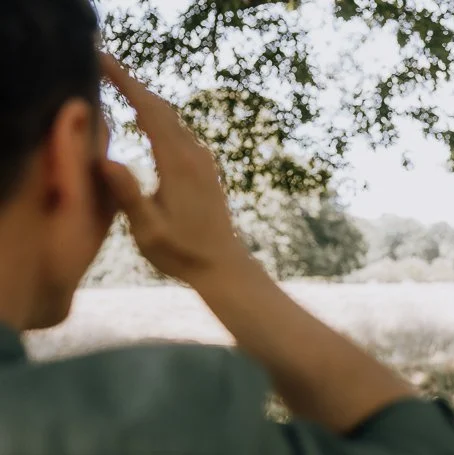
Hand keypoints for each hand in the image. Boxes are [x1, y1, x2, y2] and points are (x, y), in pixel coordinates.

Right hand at [97, 55, 253, 284]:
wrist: (223, 267)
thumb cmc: (183, 253)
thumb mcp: (148, 230)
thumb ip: (127, 194)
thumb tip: (104, 158)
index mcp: (177, 165)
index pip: (150, 111)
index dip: (126, 82)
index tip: (102, 60)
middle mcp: (193, 156)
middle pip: (161, 108)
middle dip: (132, 83)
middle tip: (102, 63)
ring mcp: (202, 162)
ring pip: (172, 119)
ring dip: (145, 99)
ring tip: (117, 83)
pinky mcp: (205, 170)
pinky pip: (178, 133)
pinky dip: (157, 117)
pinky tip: (144, 119)